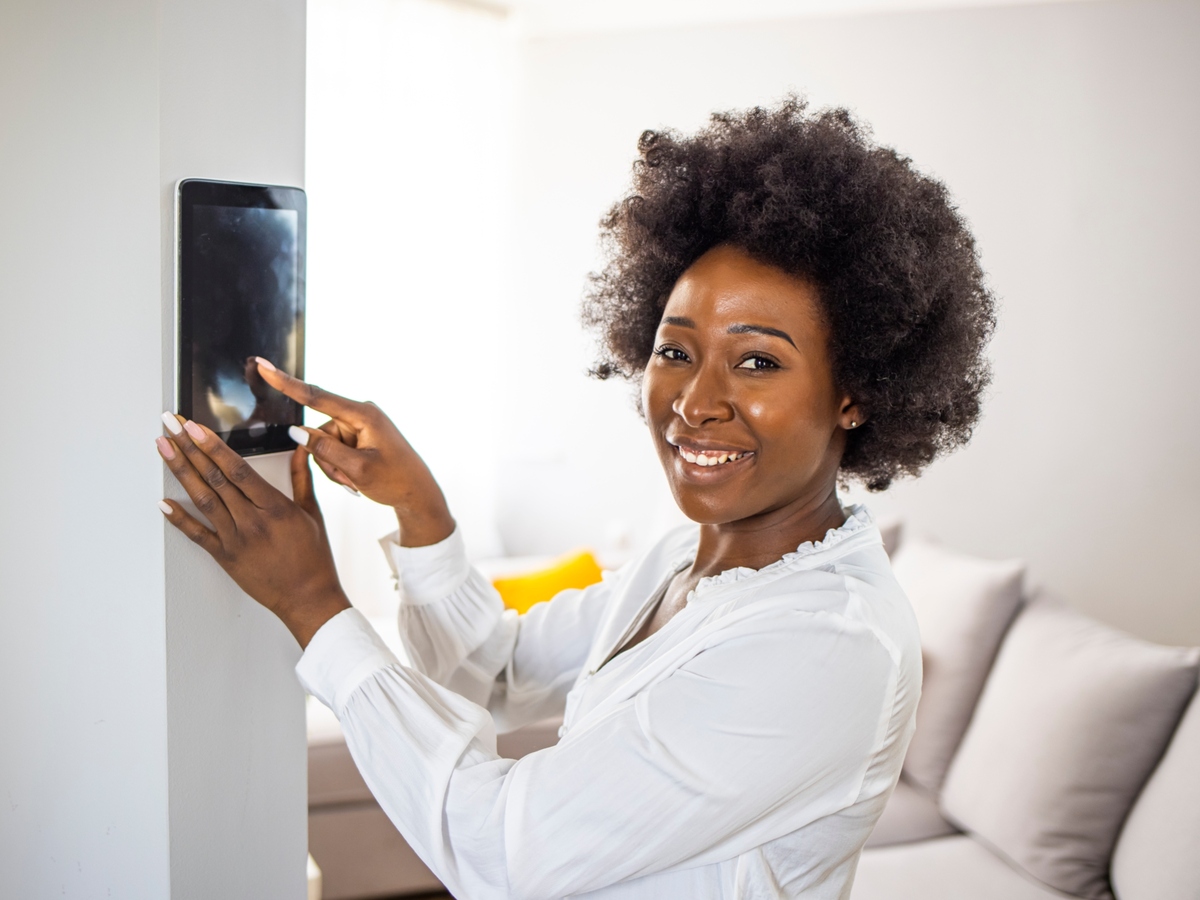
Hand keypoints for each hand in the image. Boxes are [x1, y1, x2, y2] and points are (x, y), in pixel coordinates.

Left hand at [156, 415, 350, 647]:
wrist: (307, 598)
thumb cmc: (313, 559)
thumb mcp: (311, 513)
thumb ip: (302, 478)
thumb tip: (301, 447)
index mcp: (275, 508)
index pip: (236, 469)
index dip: (212, 446)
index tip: (194, 427)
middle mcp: (252, 522)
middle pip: (214, 478)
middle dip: (189, 448)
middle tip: (170, 425)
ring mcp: (235, 540)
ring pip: (203, 500)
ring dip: (180, 471)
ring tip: (163, 448)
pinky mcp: (225, 557)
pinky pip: (197, 535)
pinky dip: (178, 518)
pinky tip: (163, 502)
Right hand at [253, 358, 455, 547]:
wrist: (418, 494)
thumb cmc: (396, 481)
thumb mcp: (357, 469)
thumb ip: (324, 449)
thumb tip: (297, 432)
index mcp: (363, 415)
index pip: (316, 396)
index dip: (285, 382)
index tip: (264, 366)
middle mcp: (361, 414)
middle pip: (318, 431)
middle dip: (327, 459)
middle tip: (349, 480)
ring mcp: (360, 424)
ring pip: (323, 444)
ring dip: (333, 466)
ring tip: (355, 480)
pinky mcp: (359, 434)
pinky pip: (333, 449)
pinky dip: (339, 467)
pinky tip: (356, 477)